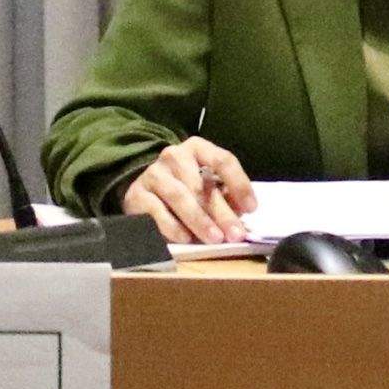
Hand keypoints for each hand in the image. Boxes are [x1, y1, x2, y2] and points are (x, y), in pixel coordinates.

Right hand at [125, 136, 255, 244]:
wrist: (142, 189)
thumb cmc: (184, 186)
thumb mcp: (207, 184)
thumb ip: (224, 195)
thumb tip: (239, 213)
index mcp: (197, 148)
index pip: (223, 161)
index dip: (239, 184)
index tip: (251, 209)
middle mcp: (174, 156)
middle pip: (202, 184)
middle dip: (222, 212)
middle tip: (235, 234)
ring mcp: (154, 174)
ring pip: (180, 197)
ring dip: (200, 220)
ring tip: (215, 239)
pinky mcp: (136, 194)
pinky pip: (157, 212)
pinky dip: (174, 227)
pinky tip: (187, 239)